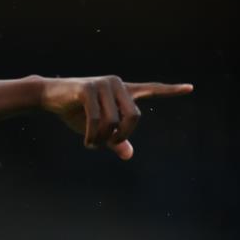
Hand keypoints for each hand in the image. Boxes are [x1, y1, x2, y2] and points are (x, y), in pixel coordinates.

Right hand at [38, 76, 192, 159]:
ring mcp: (102, 84)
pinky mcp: (87, 88)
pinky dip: (92, 136)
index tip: (191, 88)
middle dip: (122, 136)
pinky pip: (96, 119)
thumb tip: (129, 155)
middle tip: (108, 145)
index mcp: (122, 90)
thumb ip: (115, 140)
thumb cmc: (74, 111)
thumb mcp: (97, 129)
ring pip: (114, 121)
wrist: (49, 96)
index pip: (150, 89)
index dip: (170, 91)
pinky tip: (86, 141)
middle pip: (134, 117)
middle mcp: (116, 84)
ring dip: (103, 140)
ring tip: (92, 144)